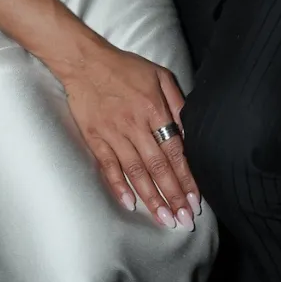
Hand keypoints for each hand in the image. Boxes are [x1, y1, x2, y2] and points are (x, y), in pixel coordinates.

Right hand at [60, 45, 200, 231]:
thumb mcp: (159, 75)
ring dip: (151, 198)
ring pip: (135, 171)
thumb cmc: (125, 68)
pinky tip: (129, 204)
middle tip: (184, 220)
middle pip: (158, 166)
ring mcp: (113, 133)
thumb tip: (190, 131)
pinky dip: (118, 186)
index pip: (175, 150)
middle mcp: (135, 124)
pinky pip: (108, 166)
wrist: (85, 62)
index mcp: (154, 109)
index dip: (187, 177)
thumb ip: (177, 103)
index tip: (196, 200)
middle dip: (173, 195)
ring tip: (163, 219)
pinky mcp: (94, 138)